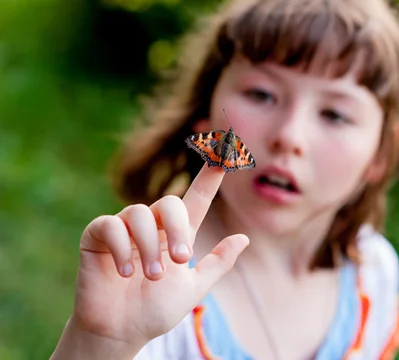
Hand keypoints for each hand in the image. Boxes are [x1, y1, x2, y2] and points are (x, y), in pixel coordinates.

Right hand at [67, 164, 248, 355]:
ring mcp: (124, 227)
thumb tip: (245, 237)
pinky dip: (121, 247)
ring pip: (140, 214)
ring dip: (148, 247)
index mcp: (176, 233)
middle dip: (177, 229)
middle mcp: (152, 224)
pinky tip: (124, 272)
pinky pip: (110, 225)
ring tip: (150, 276)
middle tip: (181, 260)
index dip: (211, 174)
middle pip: (170, 203)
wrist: (119, 333)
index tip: (224, 150)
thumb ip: (217, 263)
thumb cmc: (154, 310)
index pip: (197, 196)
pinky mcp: (97, 235)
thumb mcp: (193, 288)